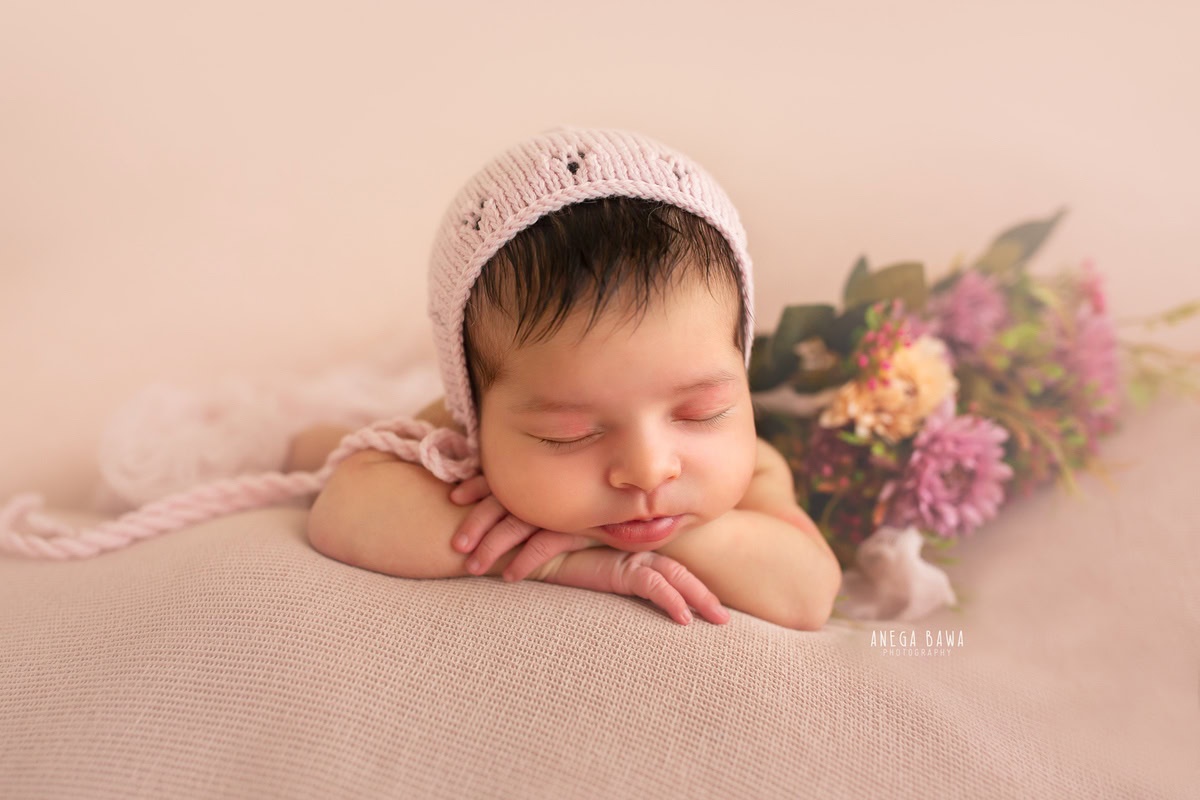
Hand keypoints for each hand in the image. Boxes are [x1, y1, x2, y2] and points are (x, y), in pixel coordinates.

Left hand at [448, 473, 605, 581]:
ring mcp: (563, 503)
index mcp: (542, 473)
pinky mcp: (579, 524)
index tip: (456, 497)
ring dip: (492, 546)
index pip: (504, 474)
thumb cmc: (606, 495)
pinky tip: (511, 576)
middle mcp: (549, 486)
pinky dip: (525, 561)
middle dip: (476, 522)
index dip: (478, 484)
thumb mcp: (570, 489)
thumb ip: (545, 490)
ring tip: (473, 568)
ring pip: (517, 524)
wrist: (648, 502)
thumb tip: (510, 500)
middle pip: (503, 500)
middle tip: (457, 545)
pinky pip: (544, 543)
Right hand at [541, 547, 731, 625]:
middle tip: (726, 621)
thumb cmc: (545, 561)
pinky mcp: (613, 565)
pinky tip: (684, 618)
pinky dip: (669, 599)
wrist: (521, 548)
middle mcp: (630, 554)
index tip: (710, 611)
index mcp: (626, 557)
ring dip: (699, 597)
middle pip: (678, 573)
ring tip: (719, 619)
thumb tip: (618, 614)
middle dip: (705, 595)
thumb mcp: (576, 574)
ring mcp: (624, 557)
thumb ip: (596, 580)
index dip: (690, 589)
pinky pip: (649, 583)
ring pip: (672, 576)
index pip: (667, 572)